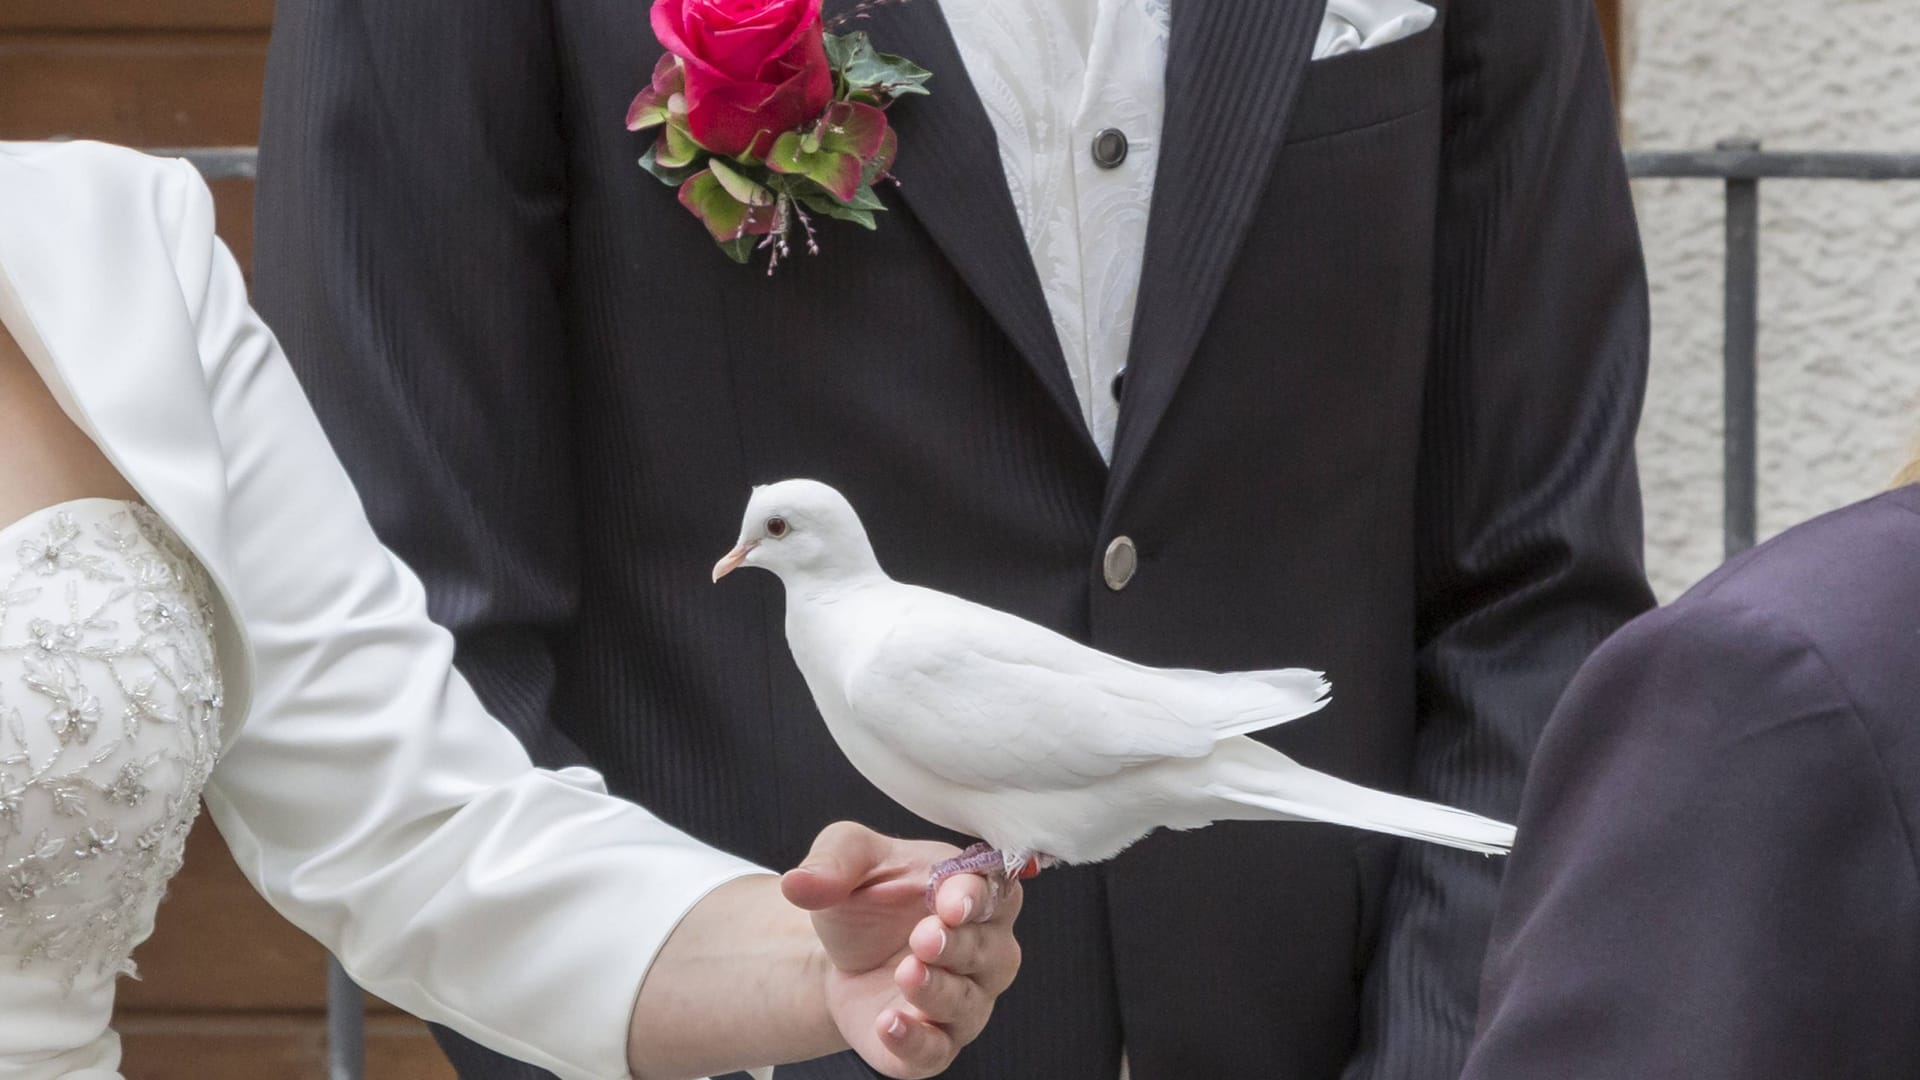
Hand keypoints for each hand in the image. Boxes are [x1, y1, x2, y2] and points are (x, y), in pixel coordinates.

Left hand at [783, 822, 1022, 1078]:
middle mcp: (982, 950)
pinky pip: (936, 1051)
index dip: (979, 896)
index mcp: (972, 893)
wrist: (839, 955)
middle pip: (990, 950)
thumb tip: (799, 882)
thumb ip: (834, 860)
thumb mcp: (848, 857)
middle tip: (924, 937)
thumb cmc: (866, 897)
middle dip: (959, 945)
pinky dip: (915, 1041)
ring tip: (905, 974)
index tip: (953, 901)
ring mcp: (962, 1000)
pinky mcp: (933, 1043)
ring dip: (939, 991)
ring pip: (967, 1004)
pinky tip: (889, 1024)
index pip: (996, 891)